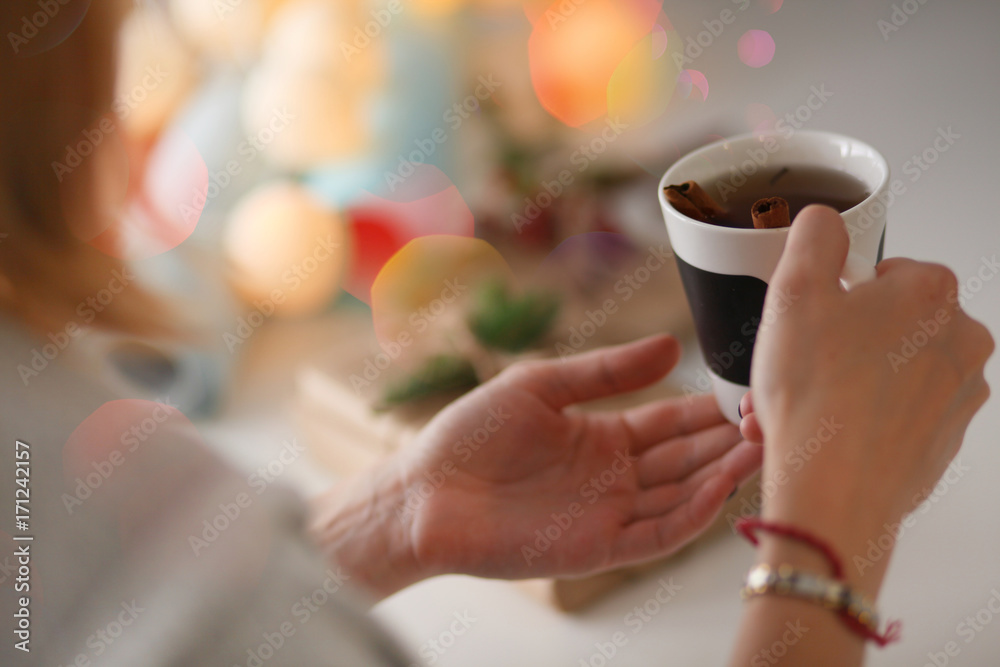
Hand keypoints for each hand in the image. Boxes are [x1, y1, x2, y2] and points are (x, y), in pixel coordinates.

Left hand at [399, 335, 761, 579]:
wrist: (426, 491)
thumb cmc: (470, 435)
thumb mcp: (541, 384)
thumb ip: (606, 371)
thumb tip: (670, 343)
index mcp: (602, 436)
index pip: (670, 423)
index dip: (708, 410)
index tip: (746, 391)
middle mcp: (614, 477)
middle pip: (686, 460)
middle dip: (727, 441)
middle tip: (769, 418)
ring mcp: (608, 514)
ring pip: (681, 497)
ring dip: (721, 475)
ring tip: (760, 447)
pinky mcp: (597, 548)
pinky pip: (656, 534)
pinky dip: (692, 515)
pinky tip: (719, 487)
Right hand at [745, 205, 992, 587]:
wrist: (834, 491)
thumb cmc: (817, 397)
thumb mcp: (793, 289)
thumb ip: (814, 237)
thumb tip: (825, 222)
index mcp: (933, 293)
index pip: (880, 274)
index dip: (833, 298)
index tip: (808, 323)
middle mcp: (961, 342)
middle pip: (882, 327)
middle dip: (830, 347)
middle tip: (790, 369)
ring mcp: (956, 396)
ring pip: (882, 374)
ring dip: (833, 385)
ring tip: (787, 408)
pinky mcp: (942, 442)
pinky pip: (890, 417)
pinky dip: (852, 421)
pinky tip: (813, 434)